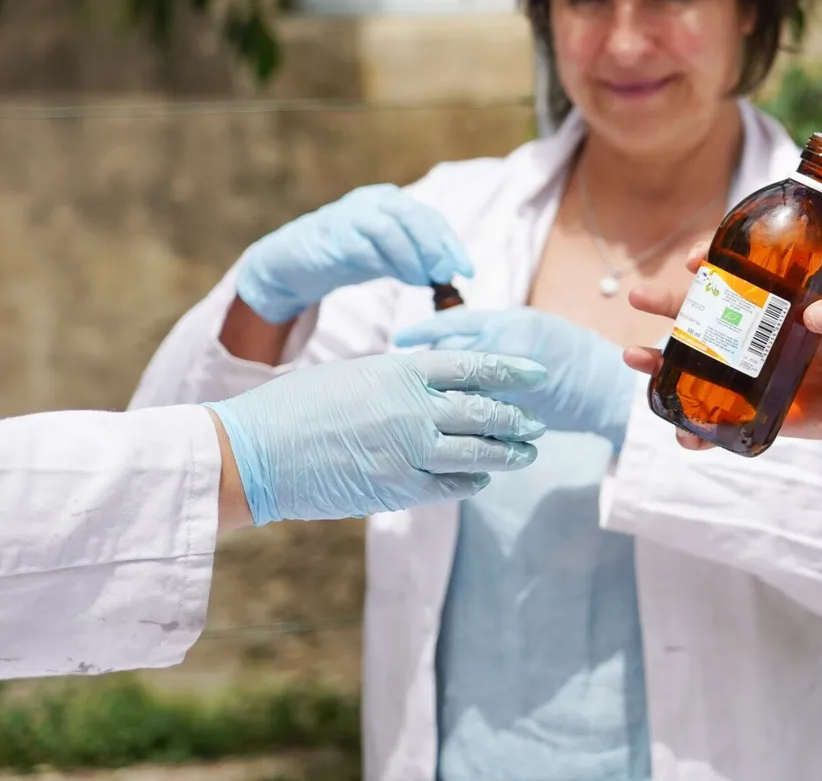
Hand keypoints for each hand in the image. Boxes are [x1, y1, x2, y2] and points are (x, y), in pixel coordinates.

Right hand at [205, 350, 547, 524]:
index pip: (472, 365)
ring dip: (507, 453)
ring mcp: (408, 451)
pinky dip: (472, 481)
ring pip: (476, 452)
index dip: (510, 369)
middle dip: (516, 418)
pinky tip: (482, 478)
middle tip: (536, 422)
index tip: (536, 372)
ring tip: (526, 452)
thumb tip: (439, 384)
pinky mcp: (396, 488)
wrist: (254, 453)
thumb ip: (401, 379)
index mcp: (401, 371)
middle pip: (483, 411)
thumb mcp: (356, 374)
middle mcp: (412, 408)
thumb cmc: (298, 406)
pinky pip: (450, 486)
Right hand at [235, 184, 474, 323]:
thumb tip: (446, 275)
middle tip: (445, 275)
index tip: (466, 271)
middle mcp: (375, 201)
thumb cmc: (349, 256)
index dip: (451, 244)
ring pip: (391, 229)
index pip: (430, 218)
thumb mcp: (389, 255)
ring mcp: (351, 214)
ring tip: (423, 281)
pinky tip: (396, 277)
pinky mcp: (333, 234)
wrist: (295, 262)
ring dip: (412, 257)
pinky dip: (385, 263)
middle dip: (435, 248)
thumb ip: (414, 259)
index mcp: (392, 202)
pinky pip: (364, 246)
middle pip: (414, 216)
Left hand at [394, 307, 633, 439]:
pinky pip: (476, 420)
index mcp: (510, 324)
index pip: (453, 325)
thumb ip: (491, 333)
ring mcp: (512, 386)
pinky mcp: (516, 416)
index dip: (423, 331)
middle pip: (448, 361)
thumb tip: (446, 341)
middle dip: (423, 374)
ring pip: (458, 393)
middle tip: (402, 381)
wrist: (606, 387)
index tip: (400, 338)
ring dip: (438, 400)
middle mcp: (509, 352)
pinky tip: (444, 431)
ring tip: (418, 406)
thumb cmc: (569, 351)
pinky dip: (458, 425)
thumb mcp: (530, 328)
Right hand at [623, 244, 821, 461]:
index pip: (740, 273)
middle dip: (667, 304)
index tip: (694, 259)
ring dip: (662, 361)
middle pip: (704, 313)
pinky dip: (694, 426)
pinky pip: (717, 416)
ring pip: (697, 362)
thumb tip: (816, 314)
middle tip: (639, 296)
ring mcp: (752, 371)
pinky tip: (681, 431)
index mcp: (782, 302)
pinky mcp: (755, 409)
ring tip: (636, 358)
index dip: (713, 262)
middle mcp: (759, 332)